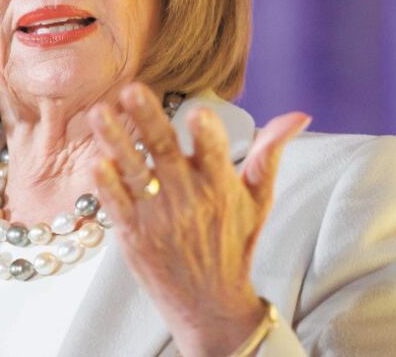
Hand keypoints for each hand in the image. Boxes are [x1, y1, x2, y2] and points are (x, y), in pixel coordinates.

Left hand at [89, 83, 309, 356]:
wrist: (209, 305)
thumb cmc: (234, 243)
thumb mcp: (257, 200)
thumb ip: (269, 153)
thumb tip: (299, 115)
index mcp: (220, 186)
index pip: (214, 153)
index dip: (207, 133)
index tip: (198, 111)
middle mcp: (188, 199)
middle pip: (165, 152)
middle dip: (148, 119)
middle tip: (132, 90)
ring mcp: (157, 216)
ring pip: (134, 171)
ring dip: (116, 141)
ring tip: (100, 113)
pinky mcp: (132, 234)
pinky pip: (116, 204)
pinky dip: (106, 184)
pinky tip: (96, 160)